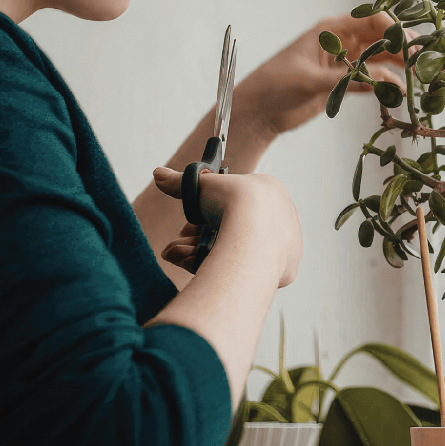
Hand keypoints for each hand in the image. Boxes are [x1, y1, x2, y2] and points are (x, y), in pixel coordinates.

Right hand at [152, 166, 302, 287]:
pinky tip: (194, 268)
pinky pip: (248, 271)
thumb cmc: (234, 201)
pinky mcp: (285, 270)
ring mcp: (285, 246)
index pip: (233, 208)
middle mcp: (282, 219)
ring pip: (237, 252)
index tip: (187, 227)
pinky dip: (219, 270)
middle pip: (233, 233)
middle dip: (198, 241)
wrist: (255, 231)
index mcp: (271, 193)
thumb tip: (158, 174)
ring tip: (176, 257)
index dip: (204, 218)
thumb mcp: (201, 185)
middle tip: (176, 247)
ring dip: (200, 255)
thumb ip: (180, 182)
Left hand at [234, 13, 410, 139]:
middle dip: (403, 47)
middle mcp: (340, 42)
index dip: (393, 29)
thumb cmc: (275, 86)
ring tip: (416, 80)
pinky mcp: (343, 82)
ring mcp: (343, 62)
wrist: (257, 112)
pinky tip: (399, 93)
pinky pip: (372, 78)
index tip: (409, 45)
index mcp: (330, 30)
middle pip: (380, 38)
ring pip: (380, 58)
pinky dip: (386, 84)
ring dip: (398, 67)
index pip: (371, 19)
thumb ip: (348, 79)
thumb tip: (386, 81)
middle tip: (423, 61)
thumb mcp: (312, 80)